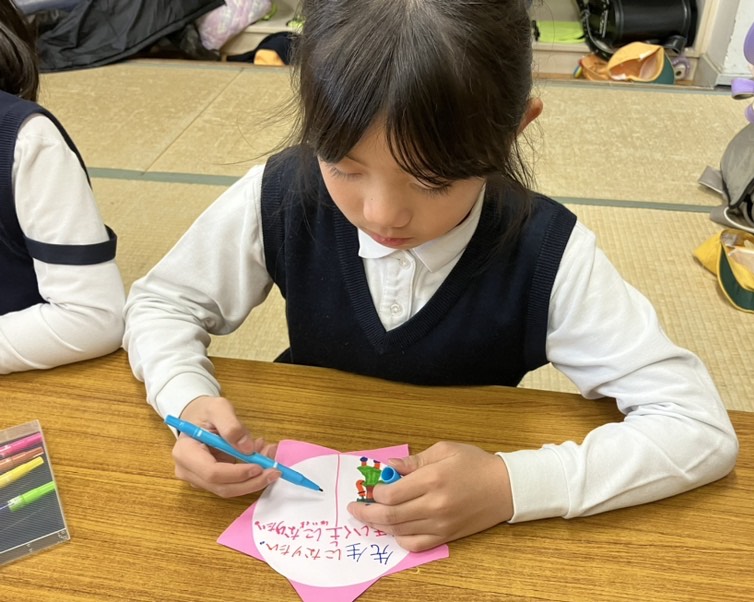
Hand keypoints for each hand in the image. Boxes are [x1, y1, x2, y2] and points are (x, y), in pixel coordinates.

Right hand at [171, 395, 278, 496]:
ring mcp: (199, 479)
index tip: (259, 466)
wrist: (198, 416)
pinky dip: (251, 474)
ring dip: (255, 478)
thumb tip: (248, 448)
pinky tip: (261, 455)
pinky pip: (234, 483)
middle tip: (275, 471)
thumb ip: (231, 425)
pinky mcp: (211, 481)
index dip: (238, 473)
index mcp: (185, 454)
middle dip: (251, 482)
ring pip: (230, 488)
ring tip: (270, 455)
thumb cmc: (205, 411)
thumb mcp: (218, 408)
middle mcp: (188, 471)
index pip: (212, 473)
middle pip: (222, 487)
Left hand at [347, 441, 512, 551]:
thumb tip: (388, 467)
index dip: (375, 493)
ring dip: (380, 525)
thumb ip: (413, 461)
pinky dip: (400, 539)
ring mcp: (441, 524)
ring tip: (371, 516)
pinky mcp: (447, 536)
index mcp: (433, 479)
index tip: (371, 488)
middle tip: (354, 508)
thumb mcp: (444, 450)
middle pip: (390, 516)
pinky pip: (416, 544)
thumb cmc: (475, 463)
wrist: (505, 487)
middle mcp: (434, 505)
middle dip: (366, 513)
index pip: (391, 494)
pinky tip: (395, 529)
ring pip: (400, 531)